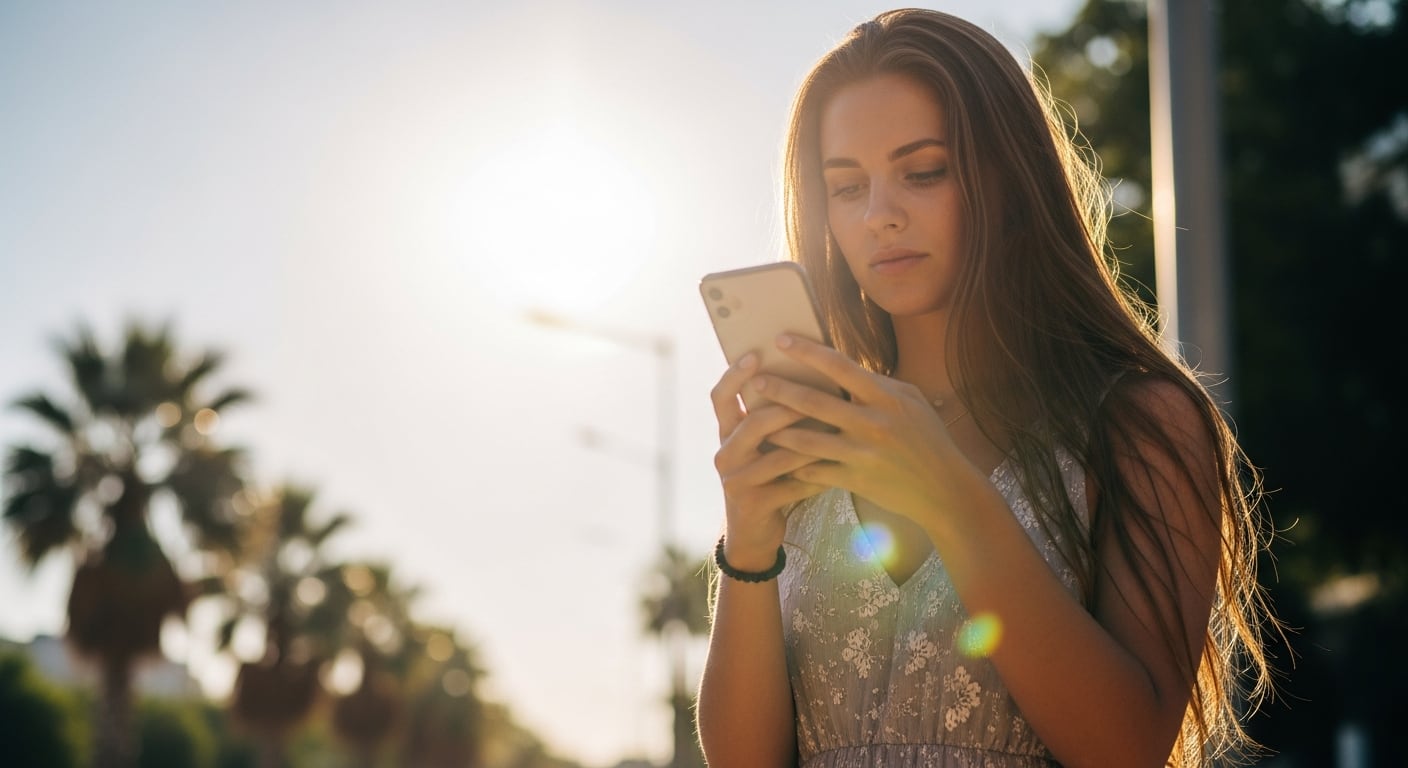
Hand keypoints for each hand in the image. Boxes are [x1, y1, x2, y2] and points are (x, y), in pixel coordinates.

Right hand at [709, 352, 827, 569]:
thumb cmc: (767, 476)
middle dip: (783, 406)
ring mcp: (737, 481)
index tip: (755, 353)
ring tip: (836, 426)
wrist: (754, 532)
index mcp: (726, 433)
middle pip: (750, 422)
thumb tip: (808, 371)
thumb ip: (772, 416)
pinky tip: (840, 466)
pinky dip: (817, 474)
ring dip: (808, 441)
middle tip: (813, 391)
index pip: (720, 397)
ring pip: (776, 455)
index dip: (734, 374)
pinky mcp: (755, 504)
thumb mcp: (761, 445)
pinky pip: (792, 484)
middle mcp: (725, 454)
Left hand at [746, 335, 977, 528]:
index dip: (808, 351)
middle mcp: (873, 424)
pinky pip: (815, 471)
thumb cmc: (928, 440)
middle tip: (756, 380)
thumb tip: (843, 367)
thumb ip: (878, 385)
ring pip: (806, 440)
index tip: (782, 340)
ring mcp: (862, 454)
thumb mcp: (911, 402)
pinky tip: (775, 458)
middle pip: (815, 402)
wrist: (945, 489)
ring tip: (755, 421)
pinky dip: (793, 465)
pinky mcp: (855, 480)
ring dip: (777, 430)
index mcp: (887, 397)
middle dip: (780, 389)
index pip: (840, 366)